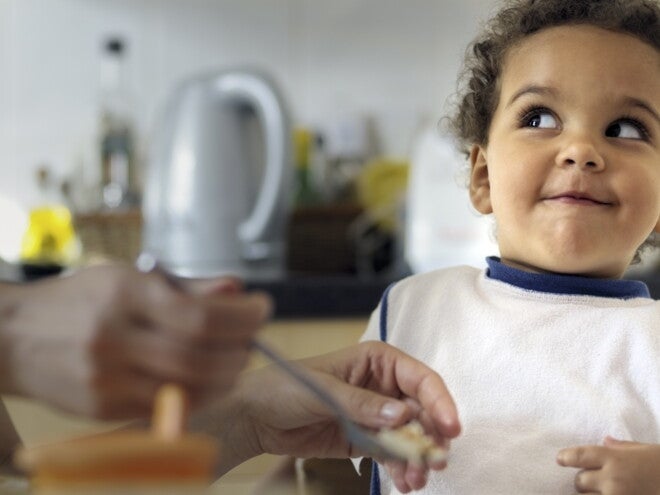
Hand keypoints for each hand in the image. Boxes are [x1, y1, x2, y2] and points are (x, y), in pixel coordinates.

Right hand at [0, 264, 270, 418]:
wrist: (15, 336)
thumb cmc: (80, 300)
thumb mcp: (130, 278)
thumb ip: (189, 287)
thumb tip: (236, 290)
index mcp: (124, 293)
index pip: (201, 314)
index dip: (244, 316)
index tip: (263, 309)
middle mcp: (113, 335)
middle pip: (200, 354)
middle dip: (240, 349)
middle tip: (253, 340)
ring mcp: (105, 376)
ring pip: (188, 386)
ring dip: (227, 376)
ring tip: (236, 360)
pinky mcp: (100, 407)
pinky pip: (165, 406)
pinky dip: (199, 395)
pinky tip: (209, 381)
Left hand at [208, 341, 459, 489]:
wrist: (255, 416)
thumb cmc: (285, 386)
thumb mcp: (323, 390)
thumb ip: (362, 403)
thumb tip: (401, 414)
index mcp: (377, 360)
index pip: (420, 379)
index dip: (439, 401)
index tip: (450, 427)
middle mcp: (382, 386)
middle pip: (421, 411)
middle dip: (431, 437)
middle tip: (435, 462)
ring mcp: (375, 415)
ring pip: (410, 437)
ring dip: (418, 458)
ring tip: (415, 480)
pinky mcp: (364, 439)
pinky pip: (392, 454)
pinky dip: (401, 469)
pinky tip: (405, 483)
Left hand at [557, 436, 659, 493]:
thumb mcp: (647, 450)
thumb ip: (623, 447)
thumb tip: (606, 441)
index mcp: (615, 459)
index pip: (579, 456)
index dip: (566, 457)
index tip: (560, 460)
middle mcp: (612, 480)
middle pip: (580, 482)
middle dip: (582, 482)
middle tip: (587, 481)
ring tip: (598, 492)